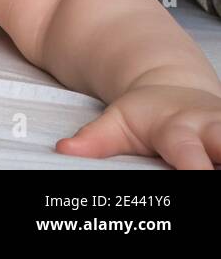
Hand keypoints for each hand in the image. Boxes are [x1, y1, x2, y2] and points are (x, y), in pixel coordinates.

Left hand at [56, 85, 220, 168]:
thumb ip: (95, 138)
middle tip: (216, 176)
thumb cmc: (145, 116)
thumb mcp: (116, 122)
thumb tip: (65, 149)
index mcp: (178, 128)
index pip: (187, 154)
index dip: (195, 169)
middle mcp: (214, 130)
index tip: (197, 178)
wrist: (176, 92)